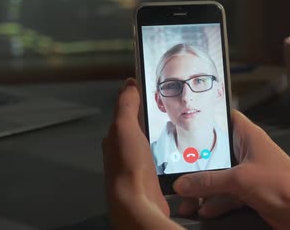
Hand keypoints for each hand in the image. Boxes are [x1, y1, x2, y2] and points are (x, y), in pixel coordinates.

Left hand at [102, 78, 181, 229]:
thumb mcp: (124, 127)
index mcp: (115, 137)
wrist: (138, 204)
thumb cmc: (127, 170)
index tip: (151, 90)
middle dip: (152, 119)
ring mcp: (138, 165)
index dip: (137, 99)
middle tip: (167, 110)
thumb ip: (126, 105)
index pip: (126, 111)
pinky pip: (161, 159)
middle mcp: (124, 151)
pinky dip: (168, 154)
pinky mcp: (152, 178)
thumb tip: (129, 85)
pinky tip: (174, 153)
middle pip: (140, 128)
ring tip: (173, 130)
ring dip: (161, 137)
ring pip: (151, 143)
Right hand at [173, 110, 289, 229]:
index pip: (224, 118)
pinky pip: (226, 195)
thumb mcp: (240, 180)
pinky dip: (214, 203)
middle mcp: (248, 152)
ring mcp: (249, 174)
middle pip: (216, 153)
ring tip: (185, 201)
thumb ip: (208, 182)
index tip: (185, 122)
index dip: (206, 119)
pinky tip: (203, 209)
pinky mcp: (250, 193)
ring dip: (202, 190)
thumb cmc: (286, 187)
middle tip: (176, 172)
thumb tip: (184, 183)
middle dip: (196, 165)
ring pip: (218, 178)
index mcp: (249, 137)